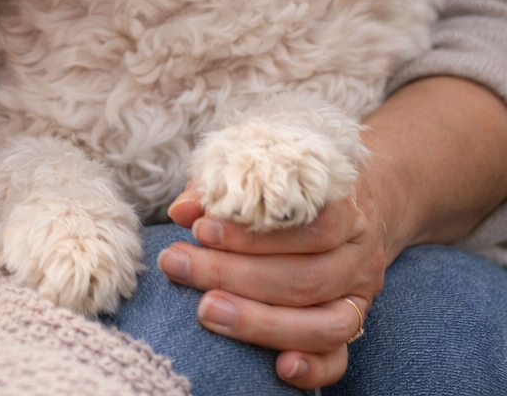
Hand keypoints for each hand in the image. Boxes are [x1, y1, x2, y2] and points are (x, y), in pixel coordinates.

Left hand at [158, 77, 506, 387]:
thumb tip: (182, 211)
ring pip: (322, 321)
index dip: (251, 232)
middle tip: (181, 266)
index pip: (306, 222)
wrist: (357, 204)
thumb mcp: (268, 172)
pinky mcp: (355, 326)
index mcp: (345, 204)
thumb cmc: (296, 186)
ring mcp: (360, 293)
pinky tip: (279, 368)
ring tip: (206, 311)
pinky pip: (340, 357)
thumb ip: (225, 188)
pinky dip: (313, 368)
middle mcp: (358, 252)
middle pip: (305, 276)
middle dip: (235, 274)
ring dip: (260, 322)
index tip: (200, 230)